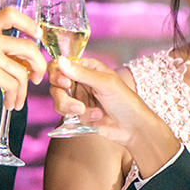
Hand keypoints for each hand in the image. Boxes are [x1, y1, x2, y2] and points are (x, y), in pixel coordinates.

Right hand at [0, 7, 45, 134]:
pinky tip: (9, 104)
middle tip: (37, 78)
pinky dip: (15, 98)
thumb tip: (27, 59)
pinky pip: (14, 85)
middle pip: (28, 46)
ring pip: (22, 71)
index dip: (30, 24)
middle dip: (39, 65)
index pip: (11, 14)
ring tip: (16, 99)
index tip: (37, 36)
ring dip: (23, 90)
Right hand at [48, 56, 178, 176]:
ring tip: (87, 112)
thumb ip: (82, 73)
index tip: (64, 82)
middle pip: (56, 85)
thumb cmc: (126, 101)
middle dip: (63, 96)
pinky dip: (83, 117)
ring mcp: (79, 98)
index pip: (62, 65)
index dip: (58, 73)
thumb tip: (60, 61)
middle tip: (77, 105)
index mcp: (88, 68)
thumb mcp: (105, 84)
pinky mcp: (79, 114)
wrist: (134, 128)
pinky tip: (98, 117)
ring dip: (72, 108)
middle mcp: (81, 82)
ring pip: (59, 101)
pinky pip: (69, 115)